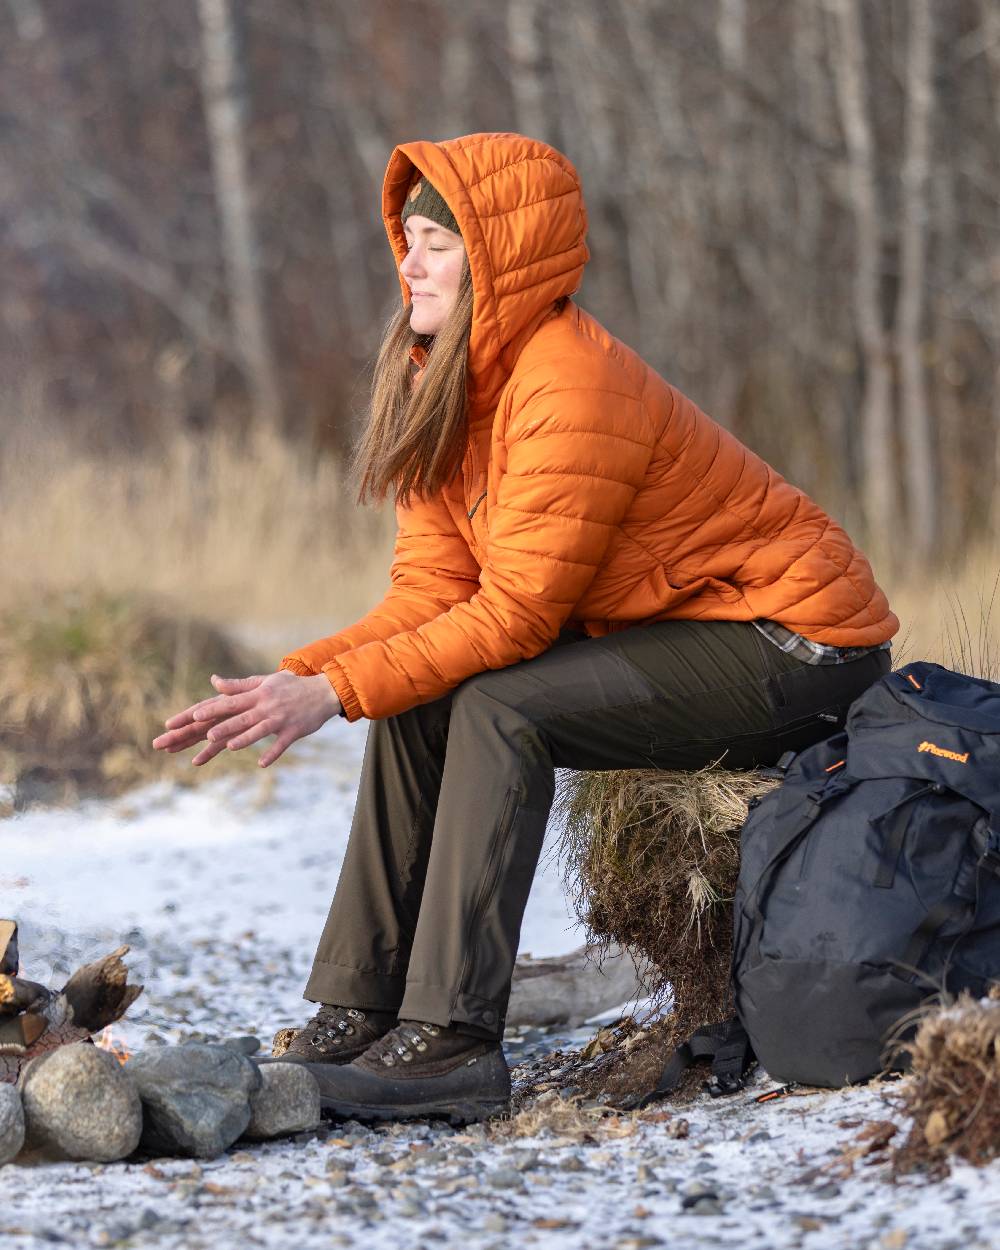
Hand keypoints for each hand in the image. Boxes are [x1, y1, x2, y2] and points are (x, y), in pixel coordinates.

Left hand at [152, 671, 341, 767]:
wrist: (324, 691)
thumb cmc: (291, 686)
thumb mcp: (265, 682)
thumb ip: (239, 685)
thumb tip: (213, 682)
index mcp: (257, 695)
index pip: (229, 702)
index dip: (212, 709)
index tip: (193, 715)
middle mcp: (266, 706)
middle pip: (241, 717)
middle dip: (223, 725)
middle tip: (205, 734)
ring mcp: (280, 719)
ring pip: (259, 730)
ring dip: (244, 738)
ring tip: (228, 746)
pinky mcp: (294, 731)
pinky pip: (281, 744)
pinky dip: (272, 753)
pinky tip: (261, 764)